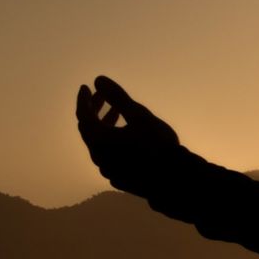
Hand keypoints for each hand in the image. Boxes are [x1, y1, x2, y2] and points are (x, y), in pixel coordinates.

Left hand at [75, 75, 193, 198]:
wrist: (175, 179)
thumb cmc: (158, 145)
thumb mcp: (140, 115)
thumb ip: (118, 97)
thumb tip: (98, 80)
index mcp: (100, 140)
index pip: (83, 115)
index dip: (83, 99)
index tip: (86, 87)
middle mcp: (98, 156)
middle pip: (89, 129)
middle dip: (94, 110)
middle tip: (102, 97)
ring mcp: (107, 169)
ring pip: (98, 143)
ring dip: (104, 125)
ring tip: (117, 113)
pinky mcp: (118, 178)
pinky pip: (108, 155)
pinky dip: (111, 141)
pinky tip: (125, 136)